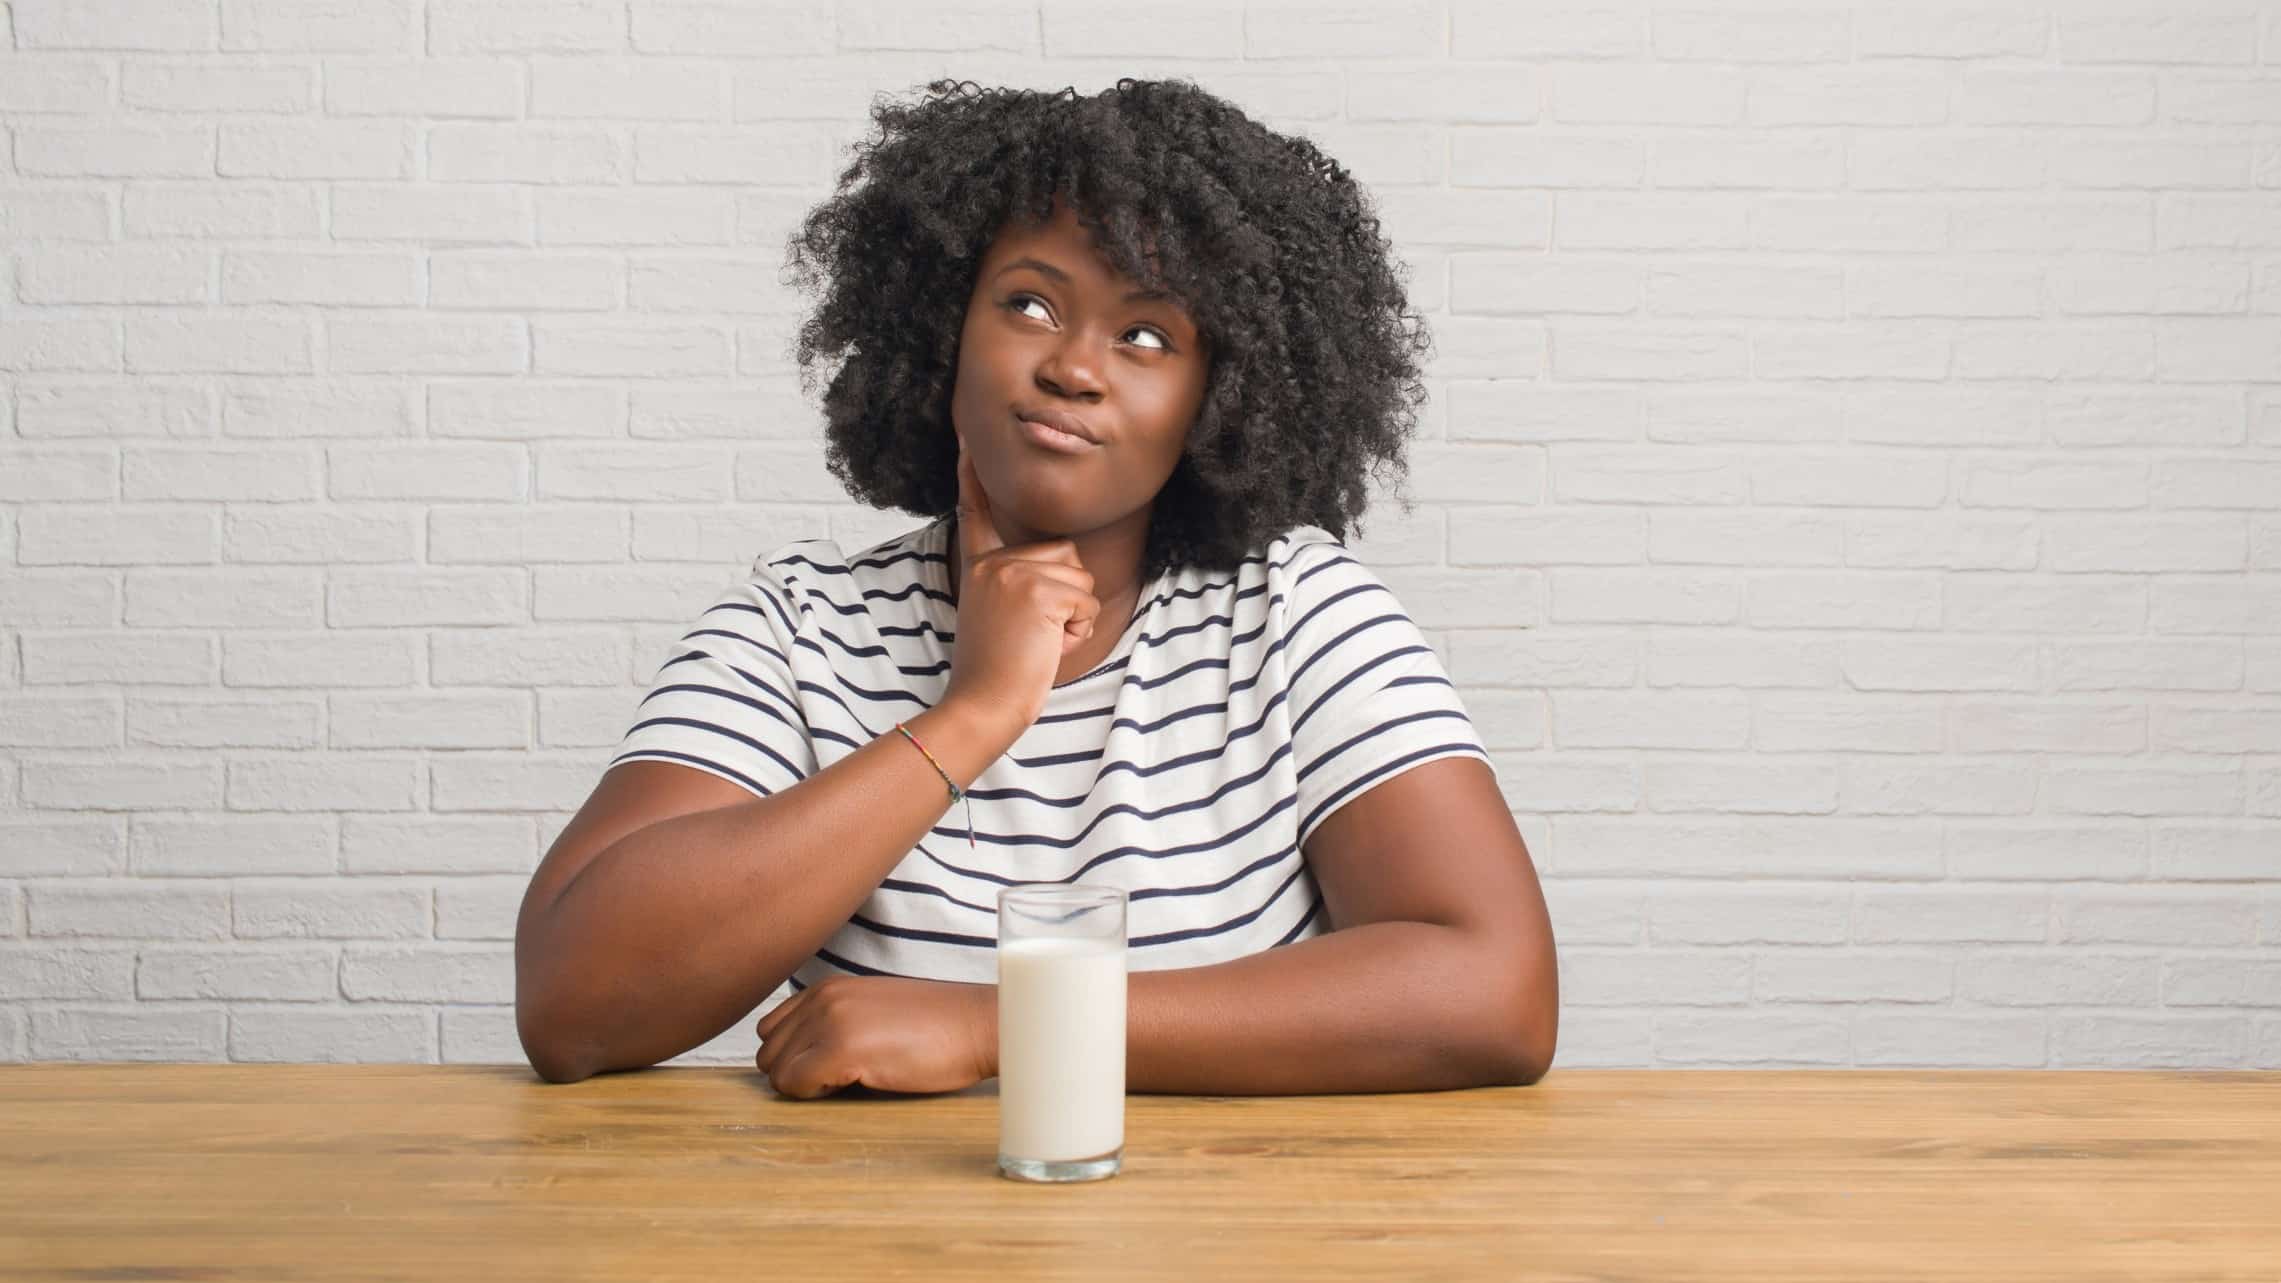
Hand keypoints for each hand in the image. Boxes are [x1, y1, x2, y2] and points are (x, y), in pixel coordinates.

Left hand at [754, 976, 996, 1098]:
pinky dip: (817, 1095)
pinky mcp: (841, 1048)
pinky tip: (858, 1083)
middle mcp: (822, 998)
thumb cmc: (937, 1027)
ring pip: (776, 1071)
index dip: (795, 1055)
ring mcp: (830, 1021)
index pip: (771, 1028)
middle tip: (840, 1077)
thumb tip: (803, 1058)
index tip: (830, 1064)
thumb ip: (835, 1021)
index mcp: (828, 987)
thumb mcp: (874, 1010)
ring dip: (806, 1085)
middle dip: (796, 1072)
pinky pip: (795, 1085)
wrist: (979, 1025)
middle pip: (768, 1052)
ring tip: (850, 1079)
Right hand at [942, 436, 1100, 733]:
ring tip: (1038, 641)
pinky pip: (1087, 604)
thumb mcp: (997, 616)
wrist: (982, 705)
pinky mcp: (1038, 592)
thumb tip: (1062, 561)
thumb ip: (1018, 584)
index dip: (971, 475)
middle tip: (1032, 634)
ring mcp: (1014, 574)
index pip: (977, 512)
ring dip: (1074, 617)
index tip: (969, 438)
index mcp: (979, 567)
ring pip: (1081, 579)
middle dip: (1067, 597)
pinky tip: (1046, 648)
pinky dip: (1078, 632)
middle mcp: (994, 563)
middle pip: (1065, 554)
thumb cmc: (995, 673)